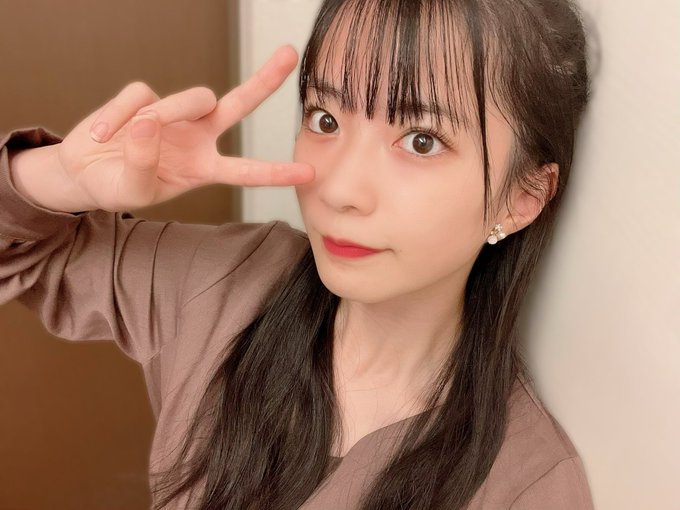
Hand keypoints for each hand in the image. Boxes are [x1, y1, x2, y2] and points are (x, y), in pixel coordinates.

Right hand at [55, 45, 313, 211]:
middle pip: (237, 104)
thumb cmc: (116, 186)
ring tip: (128, 135)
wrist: (83, 172)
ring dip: (168, 113)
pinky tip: (101, 133)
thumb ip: (142, 161)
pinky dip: (118, 113)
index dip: (276, 173)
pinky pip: (140, 96)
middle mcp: (197, 137)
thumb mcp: (132, 189)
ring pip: (191, 97)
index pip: (245, 170)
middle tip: (290, 55)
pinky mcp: (145, 97)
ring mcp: (173, 115)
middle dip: (264, 81)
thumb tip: (148, 121)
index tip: (308, 173)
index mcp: (203, 168)